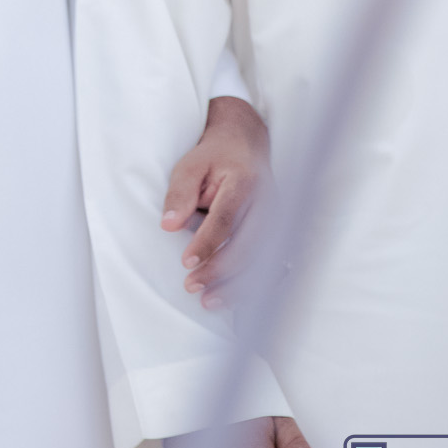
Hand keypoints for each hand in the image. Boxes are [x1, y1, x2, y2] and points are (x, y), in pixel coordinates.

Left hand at [162, 95, 270, 307]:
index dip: (207, 243)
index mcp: (245, 181)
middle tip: (191, 285)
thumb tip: (168, 226)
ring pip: (262, 261)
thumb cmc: (214, 158)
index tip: (186, 262)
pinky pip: (271, 266)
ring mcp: (278, 221)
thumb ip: (179, 193)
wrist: (246, 146)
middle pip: (248, 244)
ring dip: (237, 285)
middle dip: (220, 270)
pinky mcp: (279, 234)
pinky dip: (254, 286)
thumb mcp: (190, 165)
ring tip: (208, 302)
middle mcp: (268, 203)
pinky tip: (234, 298)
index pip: (226, 218)